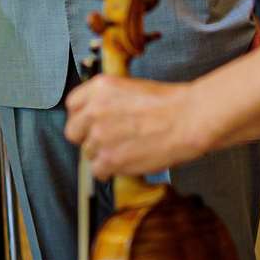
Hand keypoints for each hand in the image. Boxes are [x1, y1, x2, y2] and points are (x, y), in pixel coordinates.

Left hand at [64, 75, 201, 179]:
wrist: (187, 119)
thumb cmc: (168, 103)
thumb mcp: (129, 88)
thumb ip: (107, 100)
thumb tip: (97, 115)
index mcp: (99, 88)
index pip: (72, 105)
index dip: (81, 117)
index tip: (89, 124)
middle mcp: (94, 110)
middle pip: (73, 132)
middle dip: (86, 138)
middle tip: (104, 141)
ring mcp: (100, 136)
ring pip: (87, 153)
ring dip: (102, 155)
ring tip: (124, 151)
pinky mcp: (110, 159)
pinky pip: (98, 171)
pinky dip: (109, 171)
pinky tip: (124, 163)